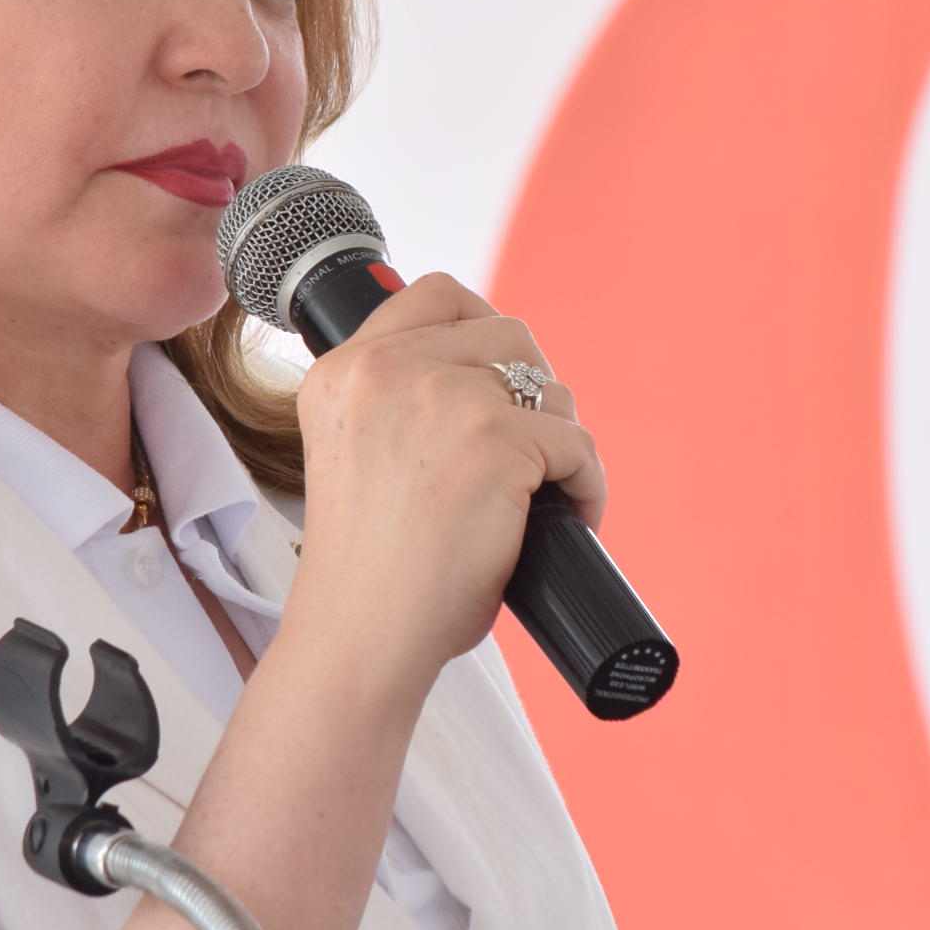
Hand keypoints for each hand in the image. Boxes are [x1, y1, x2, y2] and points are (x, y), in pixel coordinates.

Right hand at [278, 273, 604, 688]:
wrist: (363, 633)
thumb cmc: (367, 570)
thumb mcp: (356, 454)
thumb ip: (400, 405)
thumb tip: (492, 379)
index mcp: (343, 371)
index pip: (435, 295)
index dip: (482, 330)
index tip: (500, 376)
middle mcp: (387, 369)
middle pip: (506, 332)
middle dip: (532, 387)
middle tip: (534, 446)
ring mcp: (444, 398)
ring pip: (549, 386)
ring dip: (561, 438)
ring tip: (549, 492)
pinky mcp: (498, 440)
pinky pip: (578, 444)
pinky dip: (586, 485)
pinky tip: (571, 519)